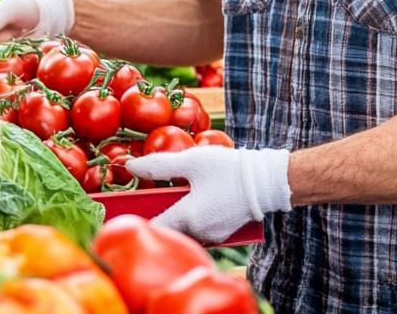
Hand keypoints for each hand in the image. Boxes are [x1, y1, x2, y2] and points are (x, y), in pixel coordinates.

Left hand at [125, 146, 290, 243]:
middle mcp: (199, 234)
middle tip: (150, 193)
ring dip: (175, 215)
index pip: (153, 225)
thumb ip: (158, 165)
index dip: (138, 215)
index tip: (128, 205)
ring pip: (184, 230)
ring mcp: (214, 237)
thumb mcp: (191, 161)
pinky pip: (200, 229)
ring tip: (173, 193)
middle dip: (157, 212)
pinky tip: (194, 198)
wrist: (268, 181)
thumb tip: (130, 166)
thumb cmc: (229, 170)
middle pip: (168, 228)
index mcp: (187, 218)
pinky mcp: (225, 233)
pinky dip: (192, 217)